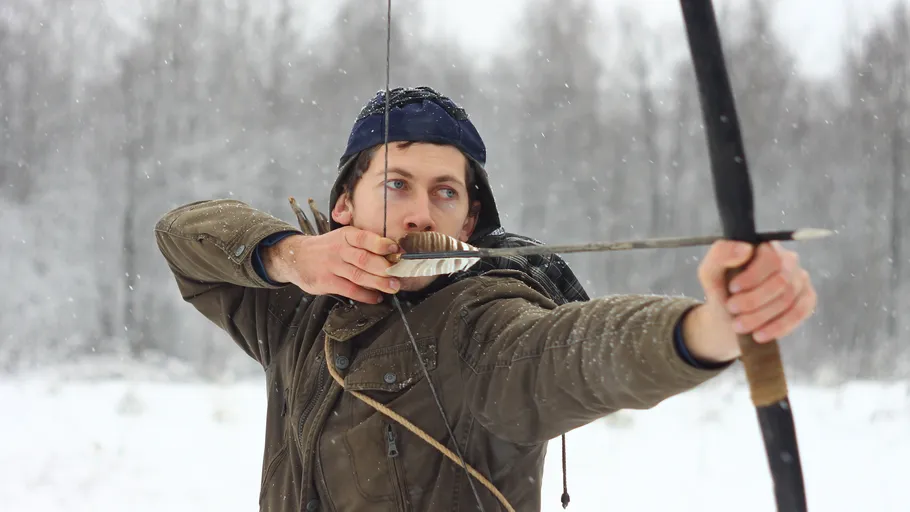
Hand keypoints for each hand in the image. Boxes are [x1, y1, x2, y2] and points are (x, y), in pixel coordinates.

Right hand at [262, 226, 400, 302]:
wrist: (296, 257)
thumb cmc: (327, 249)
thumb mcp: (341, 238)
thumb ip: (362, 245)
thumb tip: (392, 254)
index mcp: (346, 235)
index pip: (365, 238)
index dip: (381, 244)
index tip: (396, 249)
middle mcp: (338, 249)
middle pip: (364, 259)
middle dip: (384, 268)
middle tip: (399, 275)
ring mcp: (331, 266)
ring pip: (359, 275)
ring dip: (378, 283)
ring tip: (393, 287)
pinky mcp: (326, 281)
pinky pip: (349, 290)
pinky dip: (365, 295)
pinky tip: (376, 297)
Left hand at [683, 240, 816, 362]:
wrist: (728, 318)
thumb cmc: (721, 290)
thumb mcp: (710, 272)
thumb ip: (720, 254)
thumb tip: (745, 248)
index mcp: (765, 247)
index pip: (771, 258)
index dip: (752, 276)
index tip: (732, 289)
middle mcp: (787, 260)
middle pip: (781, 281)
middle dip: (753, 300)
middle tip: (732, 310)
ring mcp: (800, 280)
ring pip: (788, 299)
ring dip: (760, 316)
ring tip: (739, 325)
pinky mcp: (807, 299)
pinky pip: (799, 313)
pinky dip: (778, 327)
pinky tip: (759, 334)